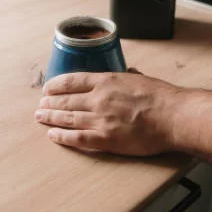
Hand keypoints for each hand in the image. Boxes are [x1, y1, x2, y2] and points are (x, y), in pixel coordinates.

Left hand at [35, 72, 182, 155]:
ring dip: (50, 118)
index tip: (47, 89)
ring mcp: (100, 119)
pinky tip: (52, 135)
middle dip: (49, 103)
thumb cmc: (161, 97)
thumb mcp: (140, 78)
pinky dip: (62, 137)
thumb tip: (128, 72)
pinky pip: (77, 138)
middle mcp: (98, 99)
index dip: (55, 85)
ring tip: (40, 117)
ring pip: (67, 118)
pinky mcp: (105, 139)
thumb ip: (128, 76)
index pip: (72, 80)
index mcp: (106, 81)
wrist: (173, 116)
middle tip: (39, 105)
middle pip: (65, 100)